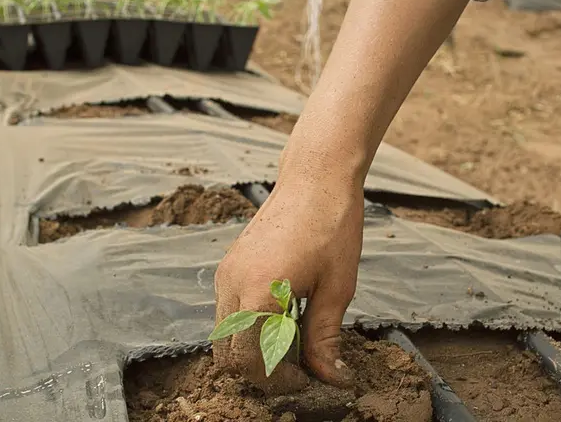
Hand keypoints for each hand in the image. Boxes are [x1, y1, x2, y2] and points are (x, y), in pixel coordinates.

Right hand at [213, 169, 362, 394]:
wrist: (316, 179)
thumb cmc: (332, 227)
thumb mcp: (336, 289)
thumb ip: (325, 338)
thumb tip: (331, 378)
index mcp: (258, 293)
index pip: (249, 361)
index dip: (277, 381)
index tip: (306, 380)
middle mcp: (231, 284)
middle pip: (227, 355)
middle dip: (259, 372)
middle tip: (298, 370)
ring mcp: (225, 273)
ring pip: (224, 335)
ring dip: (252, 350)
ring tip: (292, 344)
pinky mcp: (228, 266)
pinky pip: (227, 312)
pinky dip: (247, 329)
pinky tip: (281, 320)